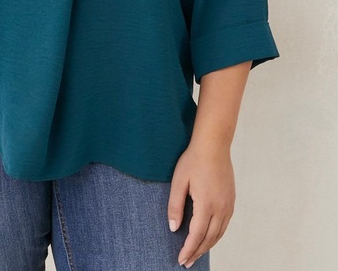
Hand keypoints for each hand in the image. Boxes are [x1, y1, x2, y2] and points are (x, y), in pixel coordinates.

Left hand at [167, 143, 235, 267]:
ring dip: (207, 246)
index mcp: (206, 205)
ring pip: (219, 234)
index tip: (181, 259)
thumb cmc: (194, 161)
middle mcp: (220, 208)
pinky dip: (216, 235)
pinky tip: (209, 237)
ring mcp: (228, 205)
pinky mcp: (231, 201)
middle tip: (187, 262)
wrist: (213, 146)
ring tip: (196, 253)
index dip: (188, 249)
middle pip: (209, 238)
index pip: (196, 235)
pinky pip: (224, 225)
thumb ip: (175, 206)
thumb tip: (174, 228)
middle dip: (197, 252)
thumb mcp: (179, 182)